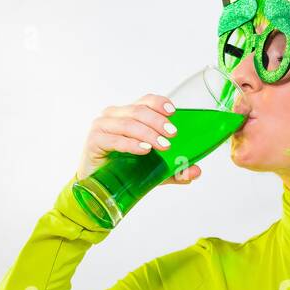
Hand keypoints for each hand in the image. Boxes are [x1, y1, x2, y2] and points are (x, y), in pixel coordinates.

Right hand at [76, 94, 202, 185]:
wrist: (98, 188)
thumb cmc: (124, 171)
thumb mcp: (154, 170)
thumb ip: (174, 170)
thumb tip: (196, 171)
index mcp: (129, 115)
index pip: (146, 101)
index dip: (159, 103)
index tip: (173, 112)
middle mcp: (114, 116)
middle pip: (139, 110)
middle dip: (158, 122)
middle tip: (173, 134)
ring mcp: (102, 127)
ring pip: (128, 123)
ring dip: (148, 133)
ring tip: (162, 146)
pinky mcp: (94, 141)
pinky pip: (114, 139)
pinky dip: (130, 143)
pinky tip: (144, 149)